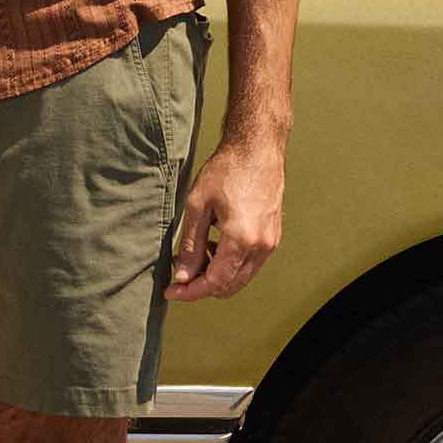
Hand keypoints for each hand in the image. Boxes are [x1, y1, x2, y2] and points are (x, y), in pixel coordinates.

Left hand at [166, 141, 284, 302]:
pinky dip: (229, 264)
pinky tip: (214, 245)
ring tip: (194, 254)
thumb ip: (190, 245)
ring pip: (240, 278)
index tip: (170, 291)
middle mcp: (261, 247)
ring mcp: (270, 244)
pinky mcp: (272, 238)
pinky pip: (249, 265)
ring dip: (215, 275)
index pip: (214, 282)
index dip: (190, 292)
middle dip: (201, 286)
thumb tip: (182, 275)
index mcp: (241, 240)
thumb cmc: (227, 171)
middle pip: (229, 286)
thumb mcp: (197, 206)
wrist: (257, 150)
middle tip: (178, 272)